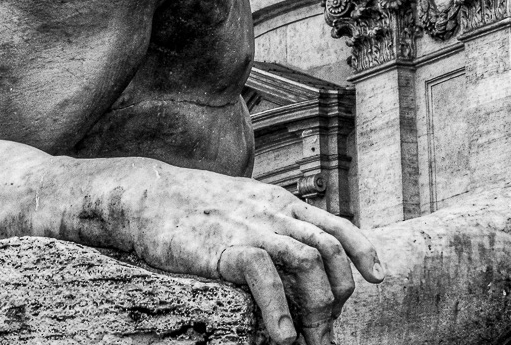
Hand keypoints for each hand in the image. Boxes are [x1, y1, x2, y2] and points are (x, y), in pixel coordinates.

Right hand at [132, 169, 383, 344]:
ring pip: (307, 261)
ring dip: (316, 307)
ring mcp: (250, 226)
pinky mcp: (223, 245)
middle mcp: (272, 211)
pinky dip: (278, 307)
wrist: (148, 195)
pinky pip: (263, 273)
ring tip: (306, 340)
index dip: (362, 250)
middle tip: (324, 332)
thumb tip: (293, 256)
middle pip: (329, 250)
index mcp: (278, 201)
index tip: (377, 277)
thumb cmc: (192, 207)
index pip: (334, 223)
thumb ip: (269, 223)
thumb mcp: (241, 205)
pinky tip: (280, 335)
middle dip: (337, 297)